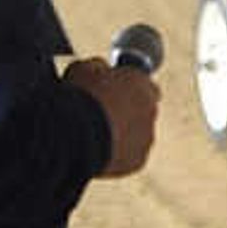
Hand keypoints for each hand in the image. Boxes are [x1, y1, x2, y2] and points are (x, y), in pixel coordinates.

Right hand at [63, 57, 158, 177]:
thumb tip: (100, 68)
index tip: (116, 91)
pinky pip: (129, 155)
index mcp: (141, 83)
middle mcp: (151, 110)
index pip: (145, 84)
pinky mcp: (137, 160)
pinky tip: (97, 150)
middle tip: (103, 115)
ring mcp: (146, 137)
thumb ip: (98, 67)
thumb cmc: (79, 97)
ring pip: (137, 135)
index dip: (129, 88)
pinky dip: (117, 154)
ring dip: (123, 134)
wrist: (75, 134)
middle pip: (143, 110)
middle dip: (128, 112)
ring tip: (95, 136)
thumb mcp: (83, 69)